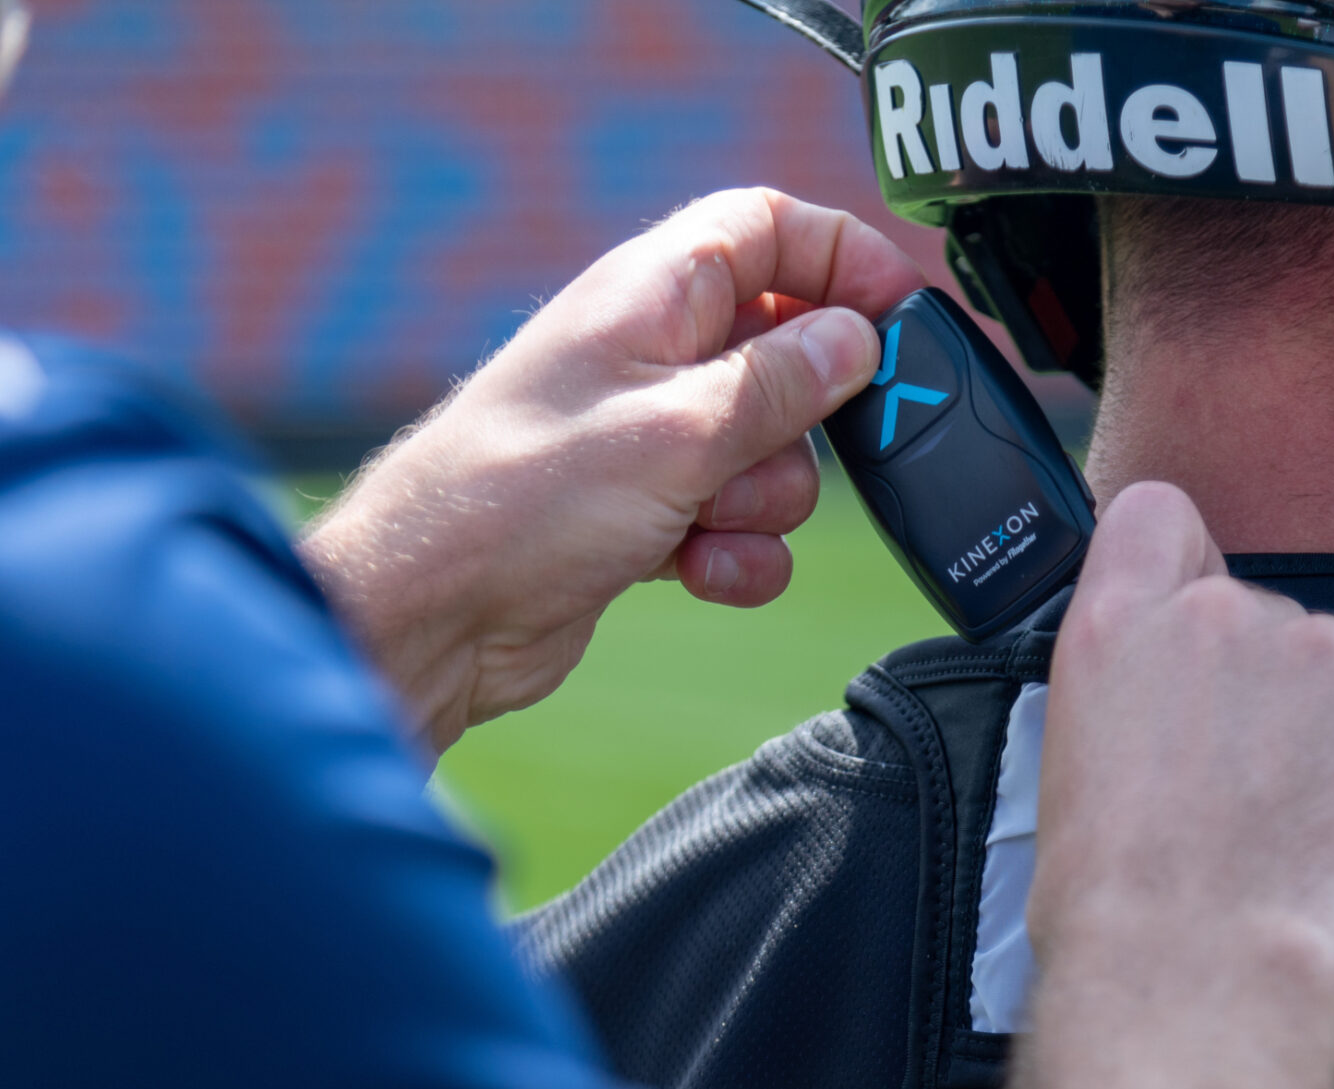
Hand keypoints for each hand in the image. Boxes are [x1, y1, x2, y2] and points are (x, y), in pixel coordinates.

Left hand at [300, 188, 926, 752]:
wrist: (432, 614)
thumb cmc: (519, 500)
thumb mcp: (678, 431)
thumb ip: (780, 382)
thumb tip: (858, 339)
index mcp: (651, 295)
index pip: (769, 229)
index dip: (842, 257)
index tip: (901, 313)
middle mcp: (653, 357)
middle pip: (789, 352)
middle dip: (805, 417)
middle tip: (782, 447)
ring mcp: (651, 440)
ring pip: (773, 454)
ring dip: (763, 501)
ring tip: (703, 520)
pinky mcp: (649, 517)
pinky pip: (739, 525)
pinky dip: (736, 554)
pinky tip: (695, 572)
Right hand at [1023, 482, 1333, 1088]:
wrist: (1196, 975)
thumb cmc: (1118, 915)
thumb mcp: (1071, 775)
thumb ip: (1128, 706)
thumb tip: (1168, 733)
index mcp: (1117, 627)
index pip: (1158, 519)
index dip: (1183, 570)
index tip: (1194, 641)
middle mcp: (1221, 613)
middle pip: (1271, 625)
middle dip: (1276, 702)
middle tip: (1252, 806)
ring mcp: (1324, 650)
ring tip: (1299, 844)